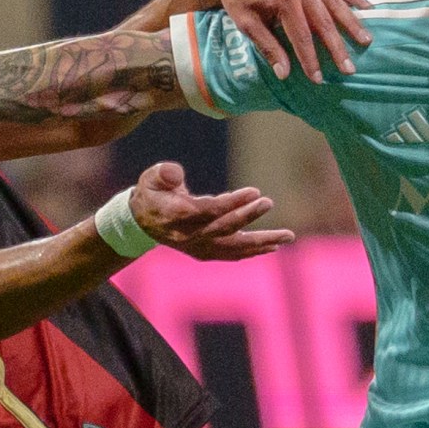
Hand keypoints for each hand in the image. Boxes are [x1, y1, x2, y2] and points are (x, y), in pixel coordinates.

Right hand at [128, 162, 295, 260]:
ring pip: (234, 247)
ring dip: (262, 242)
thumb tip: (175, 173)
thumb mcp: (151, 177)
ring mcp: (199, 247)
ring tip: (287, 236)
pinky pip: (233, 254)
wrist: (141, 223)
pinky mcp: (205, 253)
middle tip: (269, 202)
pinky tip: (273, 245)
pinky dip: (253, 251)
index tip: (254, 192)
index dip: (232, 203)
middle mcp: (190, 236)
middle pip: (225, 228)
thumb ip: (163, 174)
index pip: (210, 211)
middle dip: (248, 216)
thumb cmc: (152, 193)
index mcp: (177, 216)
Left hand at [200, 0, 371, 83]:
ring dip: (352, 23)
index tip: (318, 79)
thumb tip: (284, 74)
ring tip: (366, 41)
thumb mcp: (245, 22)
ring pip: (336, 4)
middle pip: (324, 23)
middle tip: (349, 69)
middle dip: (337, 48)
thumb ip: (267, 47)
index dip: (310, 60)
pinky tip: (367, 8)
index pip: (302, 37)